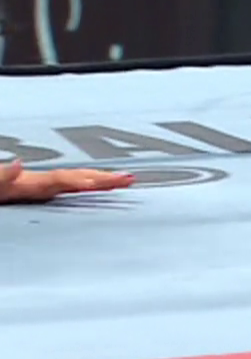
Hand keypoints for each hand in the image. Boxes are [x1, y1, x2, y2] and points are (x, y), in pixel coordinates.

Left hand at [0, 160, 134, 203]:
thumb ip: (1, 176)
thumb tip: (19, 164)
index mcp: (17, 184)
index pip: (59, 180)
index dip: (85, 181)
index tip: (111, 183)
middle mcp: (21, 184)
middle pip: (68, 178)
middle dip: (100, 178)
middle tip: (129, 179)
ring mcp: (18, 189)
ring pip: (61, 183)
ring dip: (90, 180)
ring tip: (118, 180)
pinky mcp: (13, 194)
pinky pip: (49, 191)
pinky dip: (71, 188)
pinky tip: (82, 186)